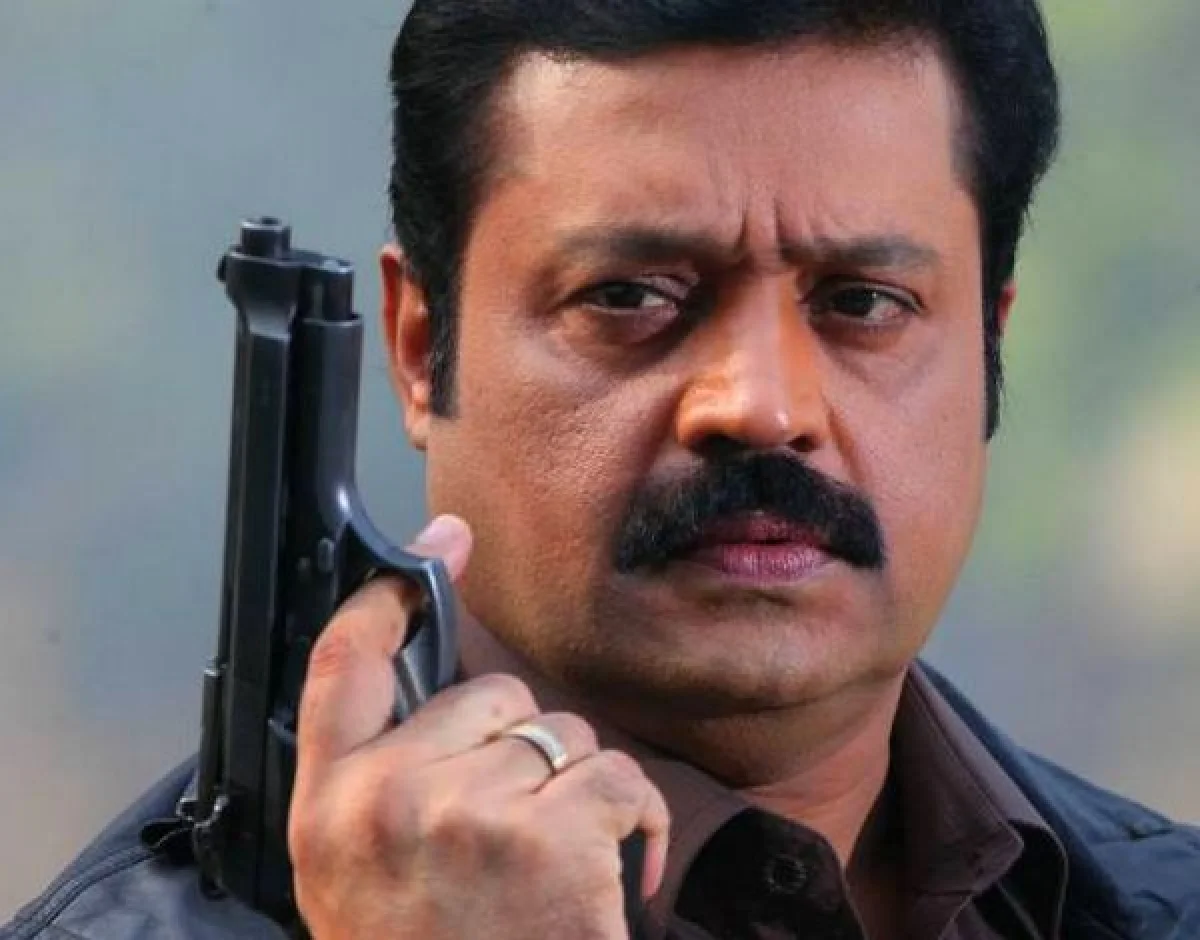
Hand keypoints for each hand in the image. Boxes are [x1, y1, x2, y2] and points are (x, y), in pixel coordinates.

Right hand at [288, 514, 669, 939]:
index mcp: (328, 811)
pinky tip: (618, 877)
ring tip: (553, 869)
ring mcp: (469, 815)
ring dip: (576, 788)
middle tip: (512, 833)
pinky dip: (637, 819)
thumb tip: (449, 697)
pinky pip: (618, 775)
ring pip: (562, 733)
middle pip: (489, 692)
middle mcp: (386, 802)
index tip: (440, 542)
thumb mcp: (366, 878)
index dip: (390, 591)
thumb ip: (384, 782)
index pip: (340, 663)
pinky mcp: (551, 839)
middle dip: (519, 745)